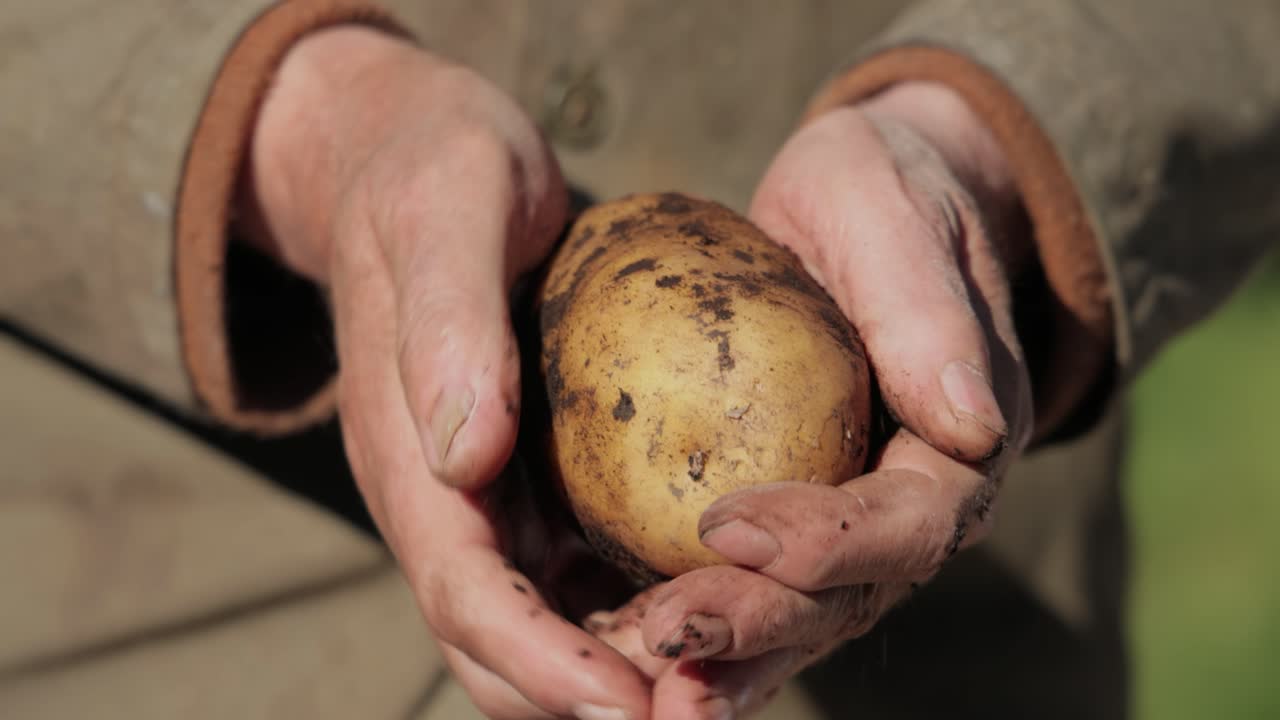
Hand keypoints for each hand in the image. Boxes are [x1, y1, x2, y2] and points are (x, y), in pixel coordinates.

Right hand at [241, 28, 650, 718]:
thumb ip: (445, 328)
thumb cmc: (433, 174)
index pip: (467, 594)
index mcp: (406, 458)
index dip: (543, 661)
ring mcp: (483, 496)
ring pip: (544, 622)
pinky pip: (577, 570)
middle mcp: (442, 498)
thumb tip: (464, 458)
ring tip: (716, 688)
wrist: (418, 161)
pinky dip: (632, 611)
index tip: (630, 706)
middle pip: (501, 642)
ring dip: (618, 671)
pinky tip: (709, 612)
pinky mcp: (527, 477)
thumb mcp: (443, 215)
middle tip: (695, 718)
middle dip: (587, 697)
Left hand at [590, 82, 1036, 717]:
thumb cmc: (877, 192)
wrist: (862, 209)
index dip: (830, 541)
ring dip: (725, 660)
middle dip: (759, 627)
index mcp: (961, 444)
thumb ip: (926, 307)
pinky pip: (751, 589)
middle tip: (668, 644)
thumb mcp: (891, 213)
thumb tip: (972, 423)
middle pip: (846, 596)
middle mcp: (914, 506)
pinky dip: (697, 629)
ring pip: (797, 618)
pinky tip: (626, 650)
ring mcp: (853, 528)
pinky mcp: (794, 524)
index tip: (729, 525)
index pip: (912, 521)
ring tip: (648, 691)